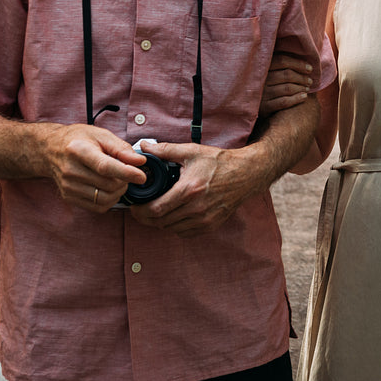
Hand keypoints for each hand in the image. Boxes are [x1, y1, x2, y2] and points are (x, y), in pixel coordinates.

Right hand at [40, 124, 146, 213]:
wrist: (51, 149)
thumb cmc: (78, 139)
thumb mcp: (100, 135)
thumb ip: (121, 148)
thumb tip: (140, 162)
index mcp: (78, 150)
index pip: (105, 167)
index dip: (126, 173)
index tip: (141, 176)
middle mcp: (70, 170)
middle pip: (107, 184)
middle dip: (125, 181)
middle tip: (128, 173)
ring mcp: (68, 186)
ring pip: (104, 199)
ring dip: (118, 192)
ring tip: (119, 180)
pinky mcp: (69, 197)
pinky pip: (97, 207)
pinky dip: (109, 200)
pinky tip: (109, 189)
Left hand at [127, 140, 261, 236]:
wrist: (246, 174)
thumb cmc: (219, 162)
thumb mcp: (191, 152)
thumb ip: (165, 150)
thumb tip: (143, 147)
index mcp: (189, 190)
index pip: (157, 209)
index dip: (140, 212)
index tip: (134, 207)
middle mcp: (197, 208)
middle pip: (161, 222)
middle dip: (146, 218)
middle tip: (139, 211)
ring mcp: (205, 220)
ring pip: (171, 229)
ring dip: (159, 222)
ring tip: (154, 211)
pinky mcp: (211, 226)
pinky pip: (185, 233)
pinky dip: (175, 227)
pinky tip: (173, 215)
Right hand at [260, 50, 313, 113]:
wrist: (249, 106)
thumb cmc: (265, 85)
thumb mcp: (268, 71)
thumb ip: (281, 64)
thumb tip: (303, 59)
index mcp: (261, 66)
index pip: (282, 60)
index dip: (298, 64)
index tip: (310, 68)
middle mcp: (260, 79)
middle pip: (287, 74)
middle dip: (302, 77)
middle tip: (310, 81)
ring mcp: (261, 93)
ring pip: (287, 88)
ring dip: (301, 88)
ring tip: (307, 88)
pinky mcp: (264, 107)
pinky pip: (284, 102)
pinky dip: (297, 99)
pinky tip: (304, 96)